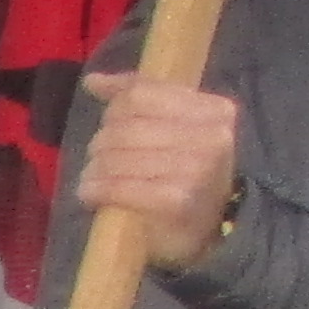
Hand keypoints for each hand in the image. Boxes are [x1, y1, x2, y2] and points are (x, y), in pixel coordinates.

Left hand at [76, 73, 242, 268]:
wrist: (208, 228)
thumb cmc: (186, 171)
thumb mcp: (176, 127)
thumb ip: (140, 97)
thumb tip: (93, 80)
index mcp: (215, 110)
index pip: (142, 94)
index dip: (114, 108)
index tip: (109, 123)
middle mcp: (211, 137)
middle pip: (124, 126)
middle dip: (101, 143)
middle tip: (99, 158)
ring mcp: (195, 170)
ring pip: (116, 156)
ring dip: (94, 169)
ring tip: (95, 178)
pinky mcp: (175, 201)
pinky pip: (117, 186)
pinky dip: (95, 190)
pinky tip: (92, 194)